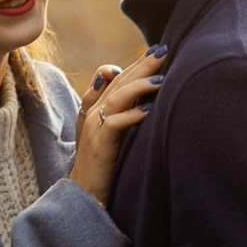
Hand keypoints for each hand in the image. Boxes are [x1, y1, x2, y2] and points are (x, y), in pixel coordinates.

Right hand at [68, 46, 165, 207]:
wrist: (83, 194)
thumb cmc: (102, 166)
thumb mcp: (111, 136)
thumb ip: (121, 114)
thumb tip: (142, 97)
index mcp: (94, 109)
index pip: (114, 77)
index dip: (134, 64)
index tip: (155, 51)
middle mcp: (93, 114)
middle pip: (118, 81)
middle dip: (141, 65)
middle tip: (163, 51)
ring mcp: (94, 128)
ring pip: (117, 97)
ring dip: (139, 86)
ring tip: (161, 79)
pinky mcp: (99, 145)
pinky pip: (115, 124)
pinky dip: (132, 115)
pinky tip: (149, 110)